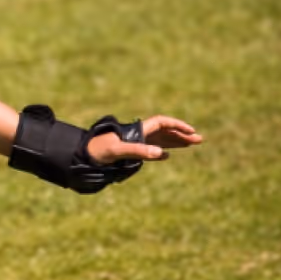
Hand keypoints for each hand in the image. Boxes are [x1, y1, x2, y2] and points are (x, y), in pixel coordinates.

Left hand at [86, 115, 201, 165]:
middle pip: (164, 131)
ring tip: (191, 145)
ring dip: (175, 142)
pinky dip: (159, 151)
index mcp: (136, 131)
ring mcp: (134, 143)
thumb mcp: (116, 151)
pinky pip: (148, 150)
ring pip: (159, 140)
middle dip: (181, 134)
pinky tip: (165, 155)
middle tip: (199, 140)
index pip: (161, 123)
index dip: (177, 125)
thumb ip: (137, 151)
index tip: (191, 131)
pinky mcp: (128, 152)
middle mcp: (137, 134)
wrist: (81, 156)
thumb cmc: (97, 151)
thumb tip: (160, 153)